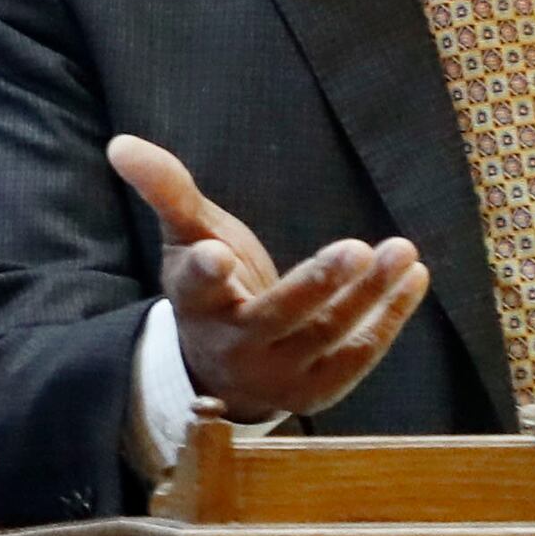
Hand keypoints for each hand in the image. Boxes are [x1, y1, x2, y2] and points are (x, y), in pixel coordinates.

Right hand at [108, 132, 428, 424]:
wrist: (222, 371)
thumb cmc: (210, 289)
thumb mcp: (186, 237)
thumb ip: (165, 189)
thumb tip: (120, 143)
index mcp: (196, 303)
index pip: (197, 287)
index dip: (205, 272)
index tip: (215, 256)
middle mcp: (233, 345)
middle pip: (278, 317)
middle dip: (317, 285)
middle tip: (356, 249)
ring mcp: (277, 375)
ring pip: (328, 335)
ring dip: (370, 295)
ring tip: (403, 251)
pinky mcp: (315, 392)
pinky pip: (357, 356)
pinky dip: (388, 318)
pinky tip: (414, 278)